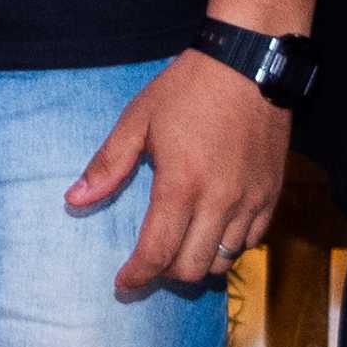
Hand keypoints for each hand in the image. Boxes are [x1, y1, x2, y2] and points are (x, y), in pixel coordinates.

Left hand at [70, 49, 291, 301]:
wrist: (250, 62)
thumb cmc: (189, 87)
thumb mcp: (138, 119)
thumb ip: (108, 164)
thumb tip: (73, 201)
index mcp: (181, 185)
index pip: (157, 253)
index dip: (137, 276)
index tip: (123, 283)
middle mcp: (219, 201)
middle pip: (191, 268)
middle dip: (164, 273)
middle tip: (149, 263)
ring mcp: (250, 200)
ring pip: (224, 260)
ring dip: (197, 262)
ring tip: (181, 247)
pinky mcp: (272, 194)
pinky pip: (251, 241)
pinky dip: (228, 245)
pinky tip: (213, 229)